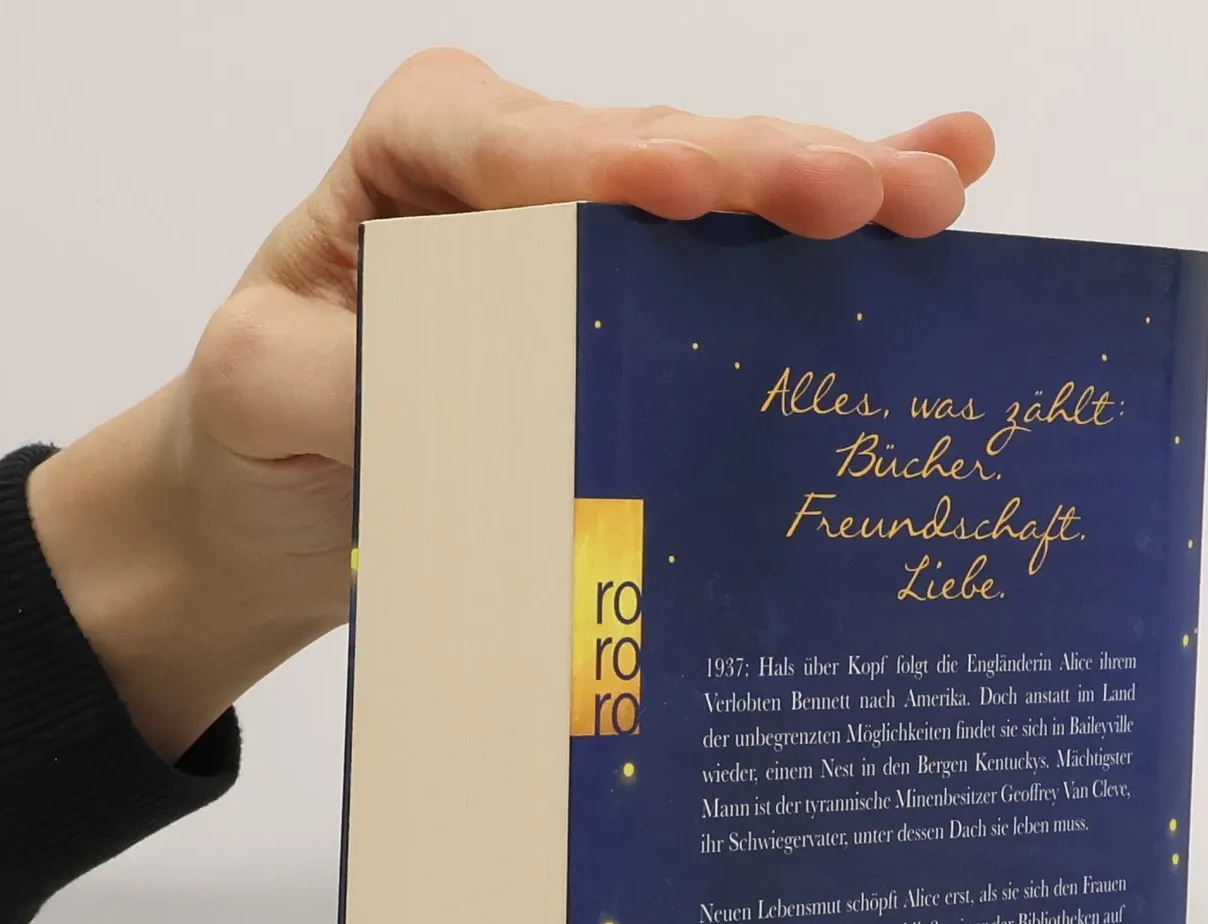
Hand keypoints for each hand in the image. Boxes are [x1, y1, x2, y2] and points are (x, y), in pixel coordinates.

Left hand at [27, 51, 995, 760]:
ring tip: (941, 186)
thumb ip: (341, 370)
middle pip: (658, 156)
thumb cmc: (270, 420)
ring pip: (730, 196)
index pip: (519, 148)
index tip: (687, 191)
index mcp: (425, 155)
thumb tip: (471, 396)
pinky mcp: (652, 304)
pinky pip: (754, 255)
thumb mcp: (262, 391)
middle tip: (869, 195)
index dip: (610, 163)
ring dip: (841, 188)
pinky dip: (846, 221)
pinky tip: (945, 175)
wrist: (290, 492)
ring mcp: (604, 232)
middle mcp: (529, 170)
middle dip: (769, 170)